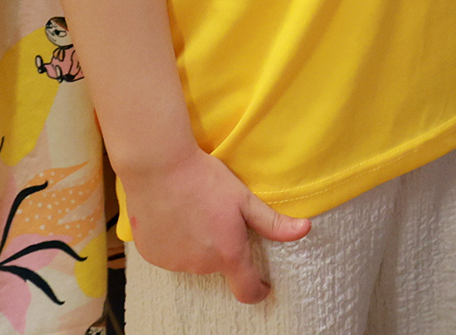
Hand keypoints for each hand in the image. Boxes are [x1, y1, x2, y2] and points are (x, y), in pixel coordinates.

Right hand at [123, 145, 308, 302]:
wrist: (157, 166)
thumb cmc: (203, 178)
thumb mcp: (243, 198)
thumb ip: (273, 222)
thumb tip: (303, 230)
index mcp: (227, 254)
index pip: (247, 291)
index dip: (258, 290)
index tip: (262, 284)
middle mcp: (200, 266)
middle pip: (219, 266)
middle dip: (223, 248)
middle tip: (218, 217)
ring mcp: (173, 263)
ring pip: (193, 259)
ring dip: (198, 244)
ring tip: (194, 212)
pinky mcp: (152, 255)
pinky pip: (170, 254)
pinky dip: (175, 242)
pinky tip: (174, 215)